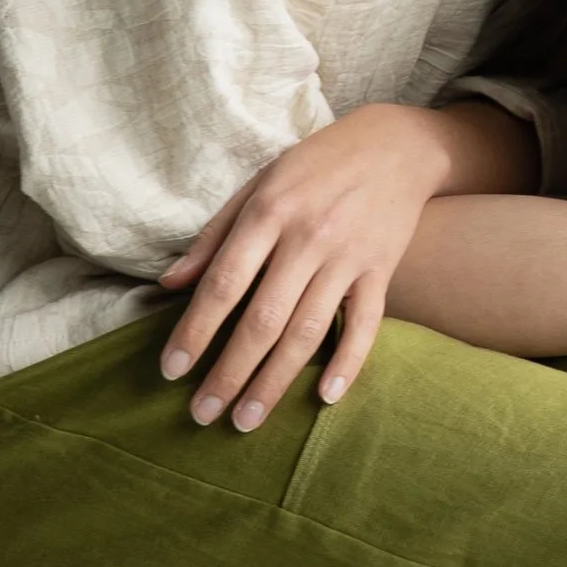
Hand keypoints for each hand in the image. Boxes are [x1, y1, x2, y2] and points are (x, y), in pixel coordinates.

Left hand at [160, 105, 476, 428]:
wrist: (396, 146)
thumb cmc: (315, 165)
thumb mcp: (258, 184)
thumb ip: (215, 236)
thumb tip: (169, 285)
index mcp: (269, 212)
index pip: (224, 283)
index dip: (195, 330)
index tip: (172, 370)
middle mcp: (308, 237)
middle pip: (263, 319)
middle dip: (229, 372)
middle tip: (203, 413)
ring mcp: (349, 257)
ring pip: (308, 331)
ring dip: (275, 381)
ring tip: (247, 420)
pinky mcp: (382, 270)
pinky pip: (366, 325)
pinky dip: (348, 363)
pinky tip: (324, 399)